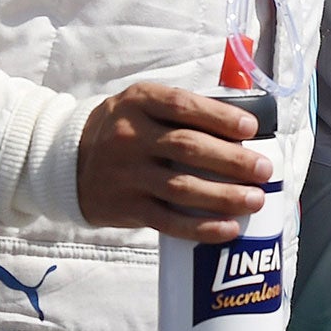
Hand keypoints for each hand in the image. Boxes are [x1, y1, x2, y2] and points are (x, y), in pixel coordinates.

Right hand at [76, 82, 269, 240]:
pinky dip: (201, 227)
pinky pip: (169, 221)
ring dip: (224, 196)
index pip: (183, 106)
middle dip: (232, 160)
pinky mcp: (128, 208)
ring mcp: (128, 175)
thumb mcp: (142, 104)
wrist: (67, 163)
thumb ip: (182, 109)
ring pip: (182, 187)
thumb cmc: (122, 129)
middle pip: (188, 148)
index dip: (220, 117)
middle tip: (264, 169)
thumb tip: (242, 123)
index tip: (251, 128)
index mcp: (139, 102)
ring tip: (255, 199)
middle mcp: (131, 137)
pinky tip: (229, 228)